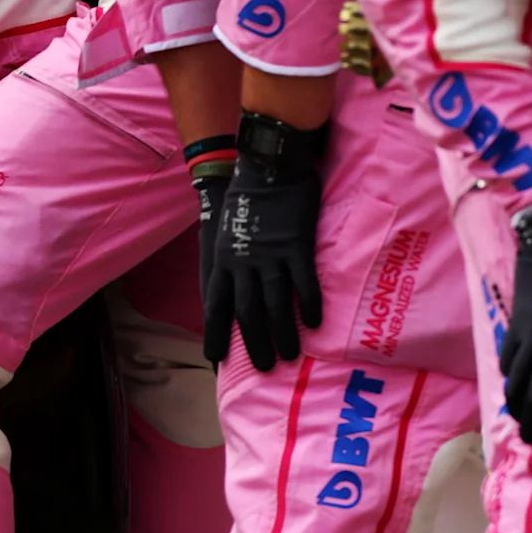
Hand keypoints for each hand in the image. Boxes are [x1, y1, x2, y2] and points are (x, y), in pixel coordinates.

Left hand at [203, 117, 324, 372]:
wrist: (267, 165)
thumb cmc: (246, 196)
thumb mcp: (226, 229)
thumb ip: (229, 258)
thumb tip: (234, 282)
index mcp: (223, 259)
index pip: (216, 304)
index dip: (216, 332)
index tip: (216, 359)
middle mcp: (243, 263)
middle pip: (247, 311)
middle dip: (254, 342)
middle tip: (264, 367)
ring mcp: (269, 255)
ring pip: (274, 303)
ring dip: (282, 332)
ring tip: (290, 355)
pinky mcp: (295, 245)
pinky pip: (303, 282)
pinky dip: (308, 305)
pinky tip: (315, 323)